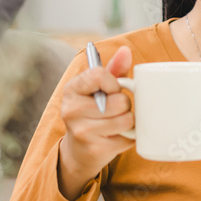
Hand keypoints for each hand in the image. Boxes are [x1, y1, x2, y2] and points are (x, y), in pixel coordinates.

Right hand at [58, 46, 134, 198]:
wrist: (80, 150)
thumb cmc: (95, 111)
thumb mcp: (101, 88)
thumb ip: (114, 68)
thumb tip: (126, 50)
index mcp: (71, 90)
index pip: (99, 75)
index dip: (114, 83)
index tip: (111, 90)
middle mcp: (71, 110)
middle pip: (119, 100)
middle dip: (125, 104)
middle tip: (115, 110)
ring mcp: (82, 132)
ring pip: (126, 119)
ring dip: (128, 120)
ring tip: (117, 122)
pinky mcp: (95, 150)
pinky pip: (128, 137)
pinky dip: (129, 136)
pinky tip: (116, 136)